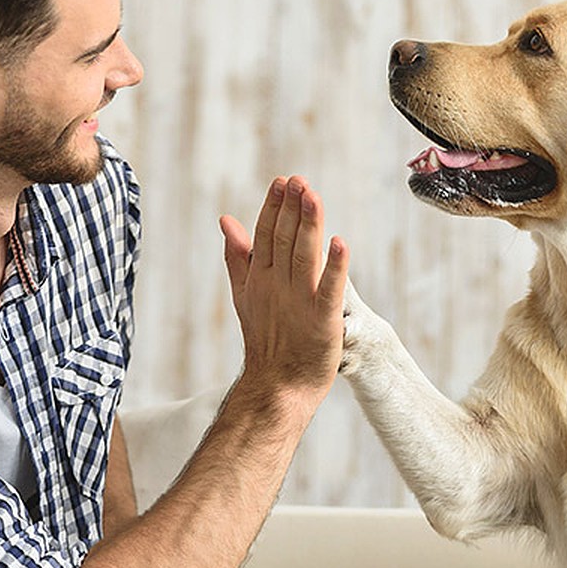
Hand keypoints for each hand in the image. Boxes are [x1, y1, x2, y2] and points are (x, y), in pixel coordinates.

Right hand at [220, 177, 349, 415]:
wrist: (277, 387)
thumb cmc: (267, 341)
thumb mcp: (246, 294)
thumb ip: (238, 257)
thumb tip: (226, 220)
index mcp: (261, 278)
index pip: (265, 235)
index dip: (274, 207)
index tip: (283, 181)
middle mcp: (278, 286)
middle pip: (284, 240)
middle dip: (291, 209)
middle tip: (299, 181)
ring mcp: (299, 303)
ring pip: (303, 257)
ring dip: (309, 226)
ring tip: (313, 197)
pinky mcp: (322, 320)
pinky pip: (329, 290)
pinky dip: (334, 267)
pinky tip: (340, 243)